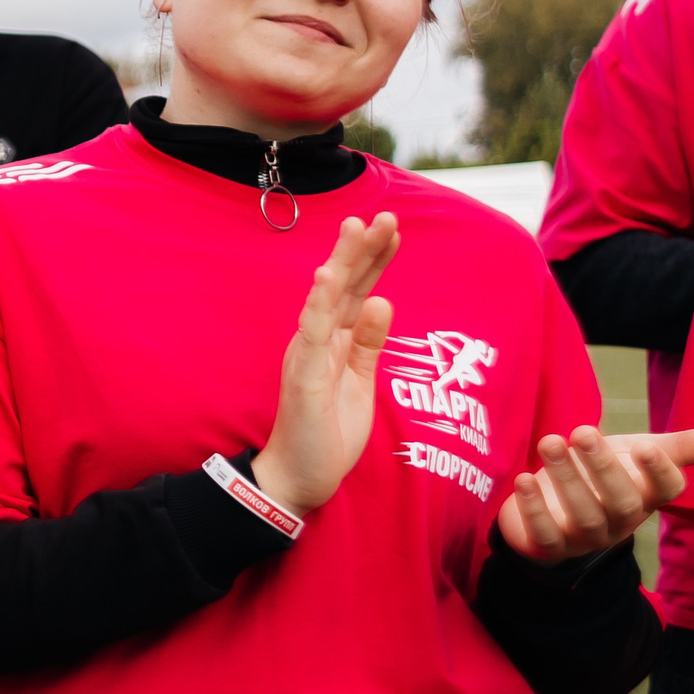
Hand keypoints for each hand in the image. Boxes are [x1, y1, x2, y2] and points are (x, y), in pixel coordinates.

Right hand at [253, 213, 399, 514]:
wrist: (300, 477)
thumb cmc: (327, 434)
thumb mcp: (360, 382)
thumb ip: (368, 343)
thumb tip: (383, 301)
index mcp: (333, 341)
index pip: (357, 292)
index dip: (375, 261)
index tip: (393, 231)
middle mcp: (317, 339)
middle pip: (344, 286)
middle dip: (364, 250)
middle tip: (385, 215)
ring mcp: (307, 353)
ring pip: (327, 299)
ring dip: (343, 262)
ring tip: (359, 228)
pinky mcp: (302, 373)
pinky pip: (311, 332)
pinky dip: (319, 303)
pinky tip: (329, 276)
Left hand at [499, 426, 693, 563]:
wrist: (551, 503)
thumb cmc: (603, 473)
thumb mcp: (642, 454)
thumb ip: (687, 447)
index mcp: (648, 496)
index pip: (666, 490)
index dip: (659, 471)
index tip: (647, 445)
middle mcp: (621, 520)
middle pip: (622, 502)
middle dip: (603, 467)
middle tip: (582, 431)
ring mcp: (586, 536)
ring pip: (582, 515)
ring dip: (565, 479)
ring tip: (549, 442)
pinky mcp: (549, 545)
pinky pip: (545, 534)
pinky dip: (533, 508)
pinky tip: (523, 479)